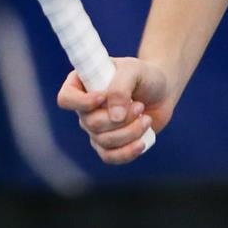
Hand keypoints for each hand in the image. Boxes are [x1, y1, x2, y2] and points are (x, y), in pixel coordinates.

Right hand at [57, 57, 171, 163]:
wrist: (161, 92)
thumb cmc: (144, 76)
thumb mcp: (133, 70)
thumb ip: (120, 88)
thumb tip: (114, 117)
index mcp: (82, 84)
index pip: (66, 98)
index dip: (82, 102)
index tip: (103, 97)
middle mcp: (85, 109)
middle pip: (90, 123)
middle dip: (121, 118)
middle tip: (140, 105)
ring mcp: (96, 129)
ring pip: (103, 141)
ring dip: (130, 132)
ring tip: (146, 119)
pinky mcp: (110, 144)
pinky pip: (109, 157)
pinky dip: (127, 152)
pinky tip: (142, 143)